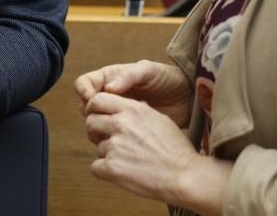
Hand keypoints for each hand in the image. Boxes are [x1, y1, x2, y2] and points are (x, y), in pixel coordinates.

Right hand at [75, 60, 191, 129]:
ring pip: (94, 122)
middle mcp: (110, 97)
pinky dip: (110, 138)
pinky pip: (110, 136)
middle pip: (85, 105)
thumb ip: (130, 75)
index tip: (91, 100)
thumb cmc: (169, 80)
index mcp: (111, 78)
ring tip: (114, 129)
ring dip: (98, 127)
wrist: (188, 101)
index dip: (84, 91)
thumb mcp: (150, 72)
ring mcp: (117, 114)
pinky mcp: (126, 130)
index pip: (85, 83)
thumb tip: (109, 87)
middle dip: (90, 112)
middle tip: (103, 118)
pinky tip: (124, 138)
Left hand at [84, 91, 204, 201]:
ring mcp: (115, 146)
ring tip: (129, 160)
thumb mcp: (160, 119)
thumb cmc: (177, 150)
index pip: (98, 100)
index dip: (95, 109)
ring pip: (97, 147)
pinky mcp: (111, 168)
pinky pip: (95, 167)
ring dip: (107, 154)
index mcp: (132, 110)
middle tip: (111, 141)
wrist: (185, 176)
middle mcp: (120, 124)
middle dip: (97, 132)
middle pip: (90, 122)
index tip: (100, 117)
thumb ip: (139, 111)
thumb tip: (125, 108)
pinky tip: (123, 173)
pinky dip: (105, 172)